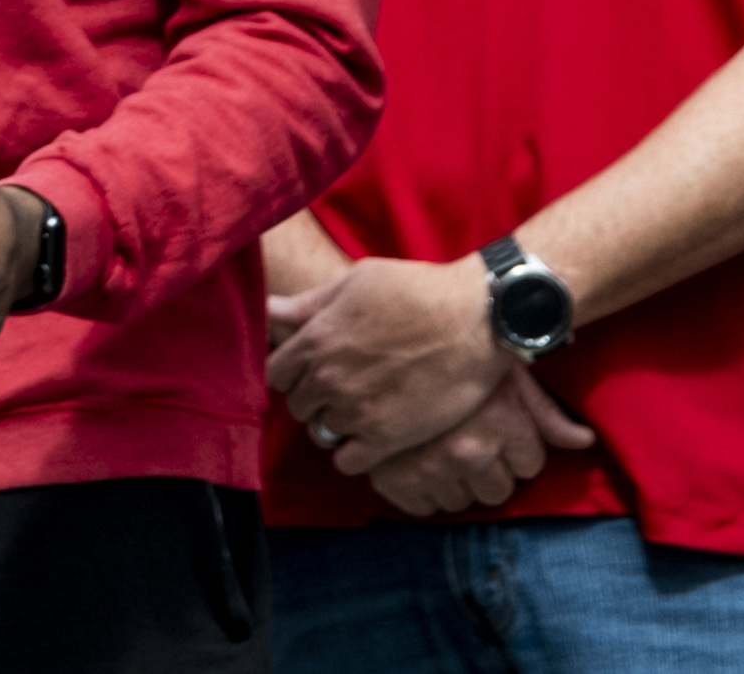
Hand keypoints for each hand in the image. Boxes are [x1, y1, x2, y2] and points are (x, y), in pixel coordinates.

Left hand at [267, 251, 514, 471]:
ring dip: (336, 424)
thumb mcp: (356, 282)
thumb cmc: (418, 291)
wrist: (476, 321)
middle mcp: (328, 379)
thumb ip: (308, 304)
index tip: (313, 369)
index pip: (276, 374)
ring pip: (322, 433)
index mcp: (316, 339)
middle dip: (315, 397)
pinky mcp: (387, 438)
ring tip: (362, 409)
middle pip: (299, 405)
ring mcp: (356, 411)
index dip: (293, 372)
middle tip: (344, 386)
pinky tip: (372, 435)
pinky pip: (348, 462)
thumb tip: (267, 309)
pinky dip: (354, 452)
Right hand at [357, 367, 594, 518]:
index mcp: (500, 422)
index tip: (498, 426)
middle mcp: (469, 450)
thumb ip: (548, 414)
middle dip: (489, 469)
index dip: (519, 447)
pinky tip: (418, 461)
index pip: (530, 466)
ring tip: (441, 447)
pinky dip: (420, 490)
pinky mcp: (394, 480)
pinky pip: (423, 508)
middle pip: (498, 492)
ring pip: (461, 502)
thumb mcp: (509, 373)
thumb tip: (585, 441)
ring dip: (454, 481)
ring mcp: (429, 468)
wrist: (389, 338)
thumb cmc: (461, 353)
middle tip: (468, 438)